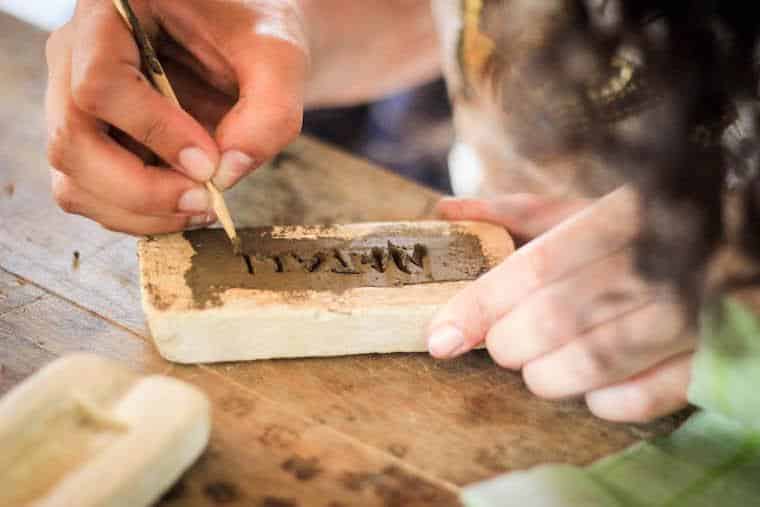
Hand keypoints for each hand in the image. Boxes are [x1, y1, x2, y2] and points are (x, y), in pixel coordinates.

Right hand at [45, 0, 306, 233]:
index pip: (101, 83)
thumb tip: (226, 175)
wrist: (244, 41)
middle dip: (140, 189)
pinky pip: (92, 196)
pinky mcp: (93, 143)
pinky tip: (184, 206)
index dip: (154, 132)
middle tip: (203, 201)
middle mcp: (76, 57)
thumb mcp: (278, 56)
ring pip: (74, 180)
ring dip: (139, 211)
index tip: (208, 161)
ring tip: (200, 206)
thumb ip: (269, 111)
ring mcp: (76, 104)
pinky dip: (138, 216)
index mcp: (110, 15)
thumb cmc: (253, 32)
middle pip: (73, 141)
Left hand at [428, 188, 694, 422]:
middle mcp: (662, 261)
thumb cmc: (645, 232)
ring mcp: (696, 313)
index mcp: (624, 213)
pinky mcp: (716, 359)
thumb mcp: (587, 208)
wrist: (738, 250)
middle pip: (555, 320)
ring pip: (591, 364)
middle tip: (502, 344)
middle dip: (508, 345)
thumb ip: (517, 212)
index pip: (534, 267)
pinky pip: (641, 399)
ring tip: (539, 364)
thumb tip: (445, 212)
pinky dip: (600, 400)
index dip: (478, 308)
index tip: (440, 337)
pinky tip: (592, 382)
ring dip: (546, 375)